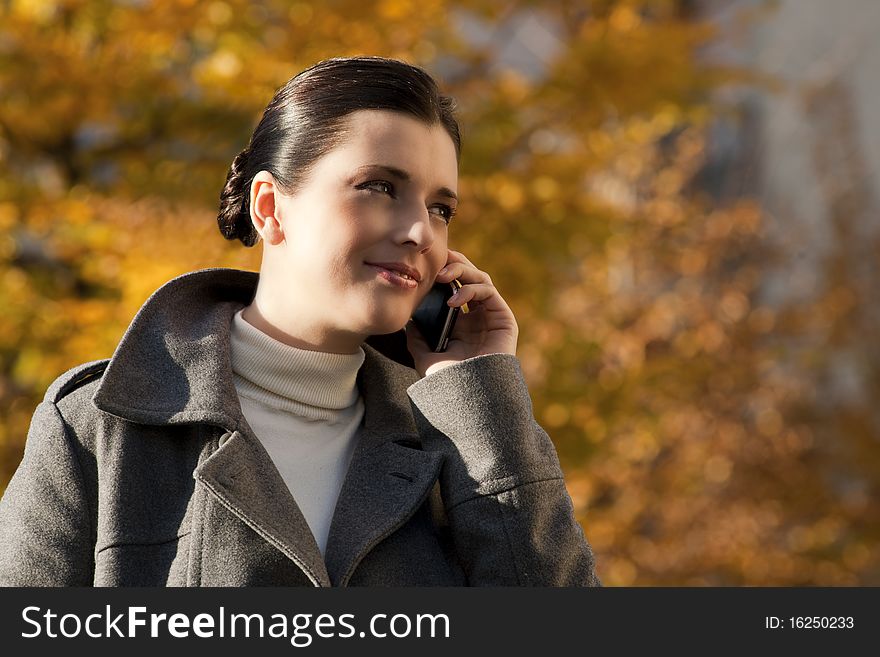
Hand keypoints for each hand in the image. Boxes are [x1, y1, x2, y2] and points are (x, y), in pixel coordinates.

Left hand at [405, 250, 518, 377]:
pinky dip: (470, 289)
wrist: (469, 399)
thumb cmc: (448, 382)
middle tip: (435, 262)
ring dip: (461, 271)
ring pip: (480, 278)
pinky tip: (453, 300)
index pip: (453, 287)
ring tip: (441, 276)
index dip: (442, 272)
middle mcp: (477, 317)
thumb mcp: (425, 357)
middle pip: (468, 277)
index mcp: (460, 323)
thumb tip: (408, 321)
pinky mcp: (503, 318)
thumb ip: (417, 338)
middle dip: (453, 265)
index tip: (424, 266)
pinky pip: (488, 292)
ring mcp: (491, 316)